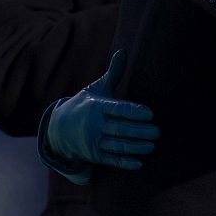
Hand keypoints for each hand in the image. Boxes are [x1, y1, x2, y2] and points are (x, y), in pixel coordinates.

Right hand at [43, 50, 158, 174]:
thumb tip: (124, 51)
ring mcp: (94, 141)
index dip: (133, 111)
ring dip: (135, 147)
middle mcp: (95, 125)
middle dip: (138, 131)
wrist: (58, 129)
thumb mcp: (96, 88)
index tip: (149, 113)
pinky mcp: (94, 155)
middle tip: (157, 131)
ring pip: (116, 145)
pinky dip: (124, 162)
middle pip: (119, 128)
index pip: (117, 108)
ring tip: (152, 146)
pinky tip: (139, 163)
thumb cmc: (85, 105)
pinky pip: (110, 159)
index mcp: (97, 107)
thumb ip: (113, 73)